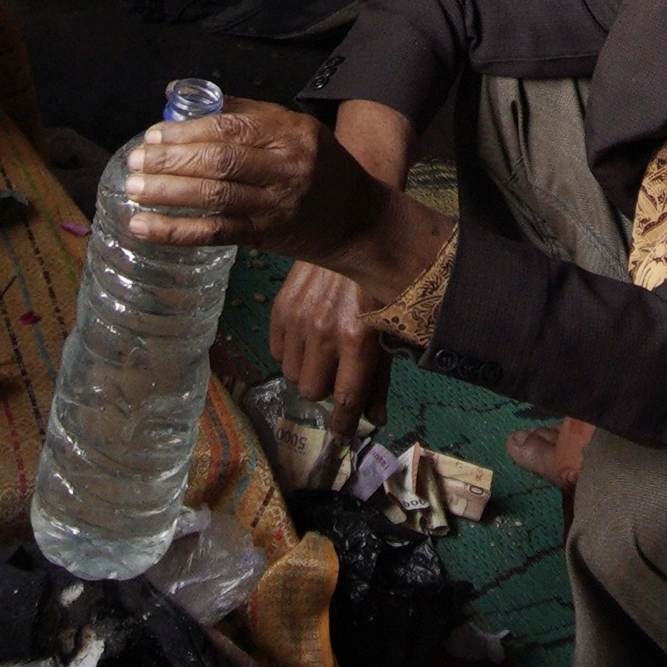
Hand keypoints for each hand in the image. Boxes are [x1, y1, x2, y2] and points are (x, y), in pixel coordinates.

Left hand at [115, 99, 450, 300]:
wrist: (360, 220)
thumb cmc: (320, 167)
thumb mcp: (295, 129)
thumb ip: (243, 110)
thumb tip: (179, 92)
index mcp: (292, 132)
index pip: (233, 127)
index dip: (188, 130)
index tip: (153, 132)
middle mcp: (287, 167)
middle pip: (220, 161)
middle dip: (172, 159)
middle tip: (135, 159)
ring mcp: (276, 205)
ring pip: (214, 197)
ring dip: (167, 193)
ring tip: (132, 188)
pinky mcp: (266, 237)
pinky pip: (214, 233)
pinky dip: (175, 231)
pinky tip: (143, 226)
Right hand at [269, 261, 390, 420]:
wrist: (354, 233)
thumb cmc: (379, 287)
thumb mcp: (390, 331)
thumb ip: (380, 379)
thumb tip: (375, 419)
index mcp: (358, 341)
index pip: (344, 400)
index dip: (341, 425)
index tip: (341, 434)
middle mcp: (325, 333)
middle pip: (312, 391)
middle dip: (325, 389)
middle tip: (337, 373)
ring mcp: (299, 320)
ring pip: (291, 375)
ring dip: (307, 371)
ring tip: (322, 351)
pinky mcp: (281, 307)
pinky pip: (276, 352)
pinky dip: (290, 353)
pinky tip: (306, 337)